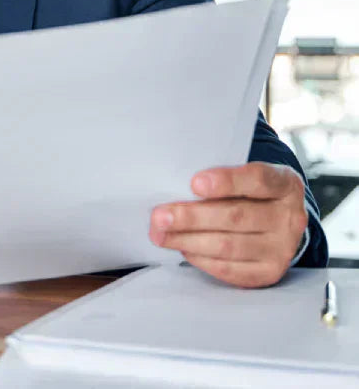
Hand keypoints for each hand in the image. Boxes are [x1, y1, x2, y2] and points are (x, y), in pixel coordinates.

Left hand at [149, 162, 307, 287]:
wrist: (278, 219)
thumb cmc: (249, 191)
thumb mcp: (245, 175)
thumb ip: (220, 177)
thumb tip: (174, 186)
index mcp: (285, 184)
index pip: (258, 179)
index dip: (226, 181)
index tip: (194, 183)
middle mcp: (289, 217)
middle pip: (236, 216)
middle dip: (191, 217)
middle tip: (159, 217)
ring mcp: (282, 249)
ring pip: (229, 246)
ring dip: (188, 241)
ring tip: (160, 235)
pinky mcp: (270, 272)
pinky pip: (231, 269)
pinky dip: (202, 259)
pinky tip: (183, 249)